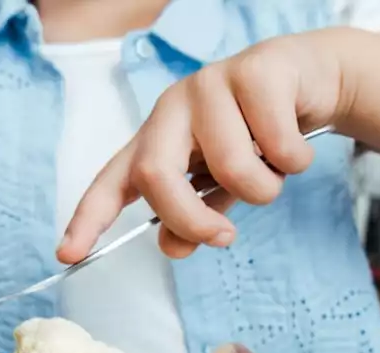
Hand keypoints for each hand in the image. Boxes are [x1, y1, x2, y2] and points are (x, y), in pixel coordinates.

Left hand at [58, 29, 347, 262]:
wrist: (311, 80)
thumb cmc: (258, 137)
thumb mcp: (220, 187)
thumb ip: (195, 217)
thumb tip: (176, 247)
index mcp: (156, 138)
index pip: (112, 182)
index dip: (87, 219)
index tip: (68, 254)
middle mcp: (173, 107)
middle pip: (155, 175)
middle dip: (190, 218)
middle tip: (224, 236)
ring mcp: (210, 84)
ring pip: (232, 167)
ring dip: (265, 187)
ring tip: (274, 168)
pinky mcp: (254, 71)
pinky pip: (277, 146)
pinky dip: (294, 161)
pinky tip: (295, 141)